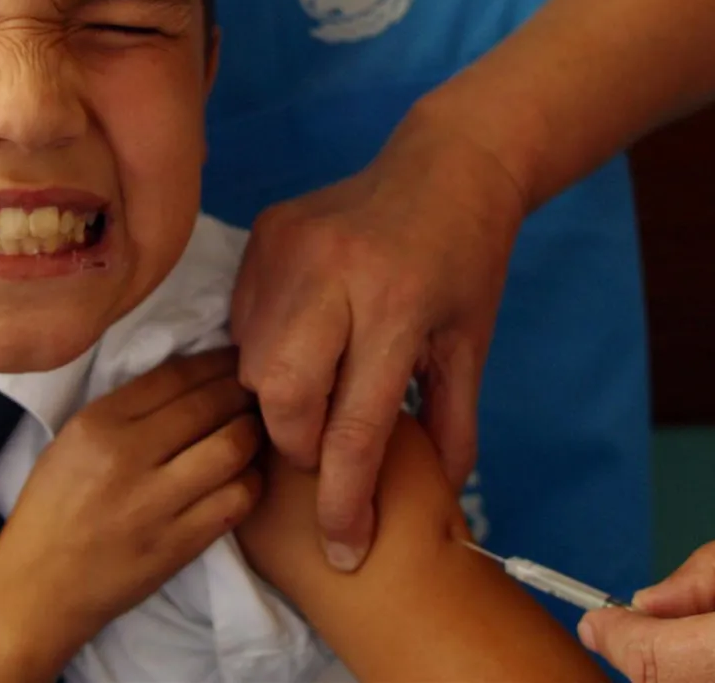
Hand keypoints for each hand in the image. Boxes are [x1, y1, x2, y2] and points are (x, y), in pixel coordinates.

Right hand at [0, 350, 262, 671]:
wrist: (38, 588)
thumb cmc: (53, 510)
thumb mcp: (72, 442)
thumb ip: (125, 411)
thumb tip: (187, 380)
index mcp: (97, 424)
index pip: (173, 376)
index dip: (214, 362)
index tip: (234, 358)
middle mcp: (127, 456)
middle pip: (208, 405)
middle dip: (241, 392)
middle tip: (256, 391)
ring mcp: (155, 503)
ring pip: (230, 448)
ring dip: (252, 434)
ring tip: (254, 430)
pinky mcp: (177, 544)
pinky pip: (236, 500)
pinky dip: (251, 480)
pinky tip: (247, 475)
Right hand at [231, 92, 524, 569]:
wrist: (447, 165)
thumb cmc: (466, 262)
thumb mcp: (471, 346)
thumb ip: (452, 427)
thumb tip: (432, 499)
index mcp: (400, 307)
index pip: (355, 427)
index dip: (344, 500)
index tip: (344, 549)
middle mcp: (336, 274)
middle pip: (283, 396)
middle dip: (297, 445)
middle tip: (324, 453)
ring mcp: (291, 247)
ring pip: (252, 363)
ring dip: (279, 398)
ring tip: (317, 391)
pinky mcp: (265, 232)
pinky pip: (243, 319)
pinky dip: (265, 350)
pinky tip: (302, 343)